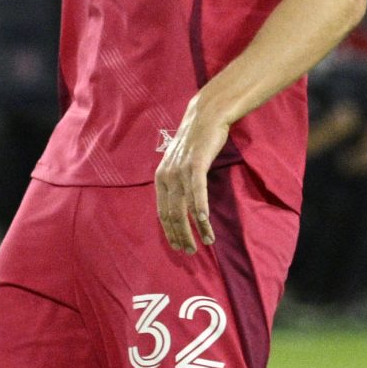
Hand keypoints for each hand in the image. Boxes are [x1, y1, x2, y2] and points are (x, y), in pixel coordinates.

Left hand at [155, 107, 230, 251]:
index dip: (170, 232)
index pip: (162, 213)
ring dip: (196, 227)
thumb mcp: (180, 163)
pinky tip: (205, 222)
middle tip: (190, 252)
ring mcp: (180, 171)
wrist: (205, 116)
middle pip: (172, 214)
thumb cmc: (196, 141)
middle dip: (181, 235)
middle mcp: (167, 176)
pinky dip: (201, 208)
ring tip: (206, 242)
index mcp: (160, 178)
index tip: (179, 246)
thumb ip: (178, 181)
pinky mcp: (196, 165)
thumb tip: (181, 201)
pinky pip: (197, 191)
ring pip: (186, 207)